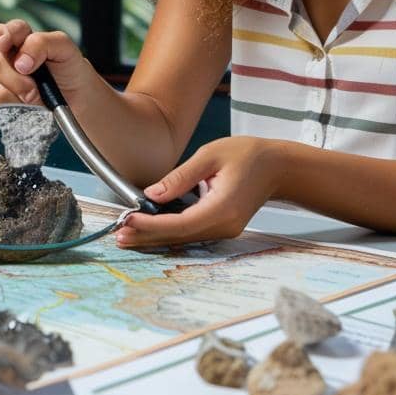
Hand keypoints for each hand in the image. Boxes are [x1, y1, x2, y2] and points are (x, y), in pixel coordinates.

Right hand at [0, 19, 86, 107]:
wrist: (78, 105)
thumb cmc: (71, 74)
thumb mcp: (65, 50)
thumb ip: (42, 42)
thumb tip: (20, 62)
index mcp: (19, 40)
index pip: (0, 31)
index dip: (3, 36)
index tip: (8, 44)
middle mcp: (4, 58)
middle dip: (15, 77)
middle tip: (34, 87)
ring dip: (14, 95)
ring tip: (33, 99)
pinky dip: (9, 108)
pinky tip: (22, 109)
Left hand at [115, 136, 287, 248]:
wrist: (277, 167)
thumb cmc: (248, 155)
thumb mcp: (210, 155)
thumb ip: (180, 177)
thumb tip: (152, 195)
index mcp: (222, 208)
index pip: (180, 224)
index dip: (151, 225)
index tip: (128, 220)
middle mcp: (224, 226)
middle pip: (179, 237)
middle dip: (146, 237)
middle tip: (118, 235)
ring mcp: (224, 230)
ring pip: (183, 239)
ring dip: (154, 237)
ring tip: (127, 234)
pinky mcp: (222, 228)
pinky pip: (191, 234)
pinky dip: (169, 232)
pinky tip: (149, 229)